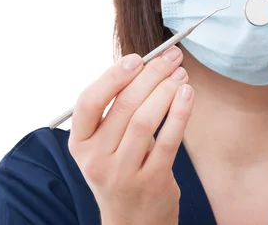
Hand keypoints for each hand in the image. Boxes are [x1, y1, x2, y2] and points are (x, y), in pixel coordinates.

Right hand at [68, 47, 192, 224]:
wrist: (132, 221)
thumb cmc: (121, 170)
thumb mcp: (105, 144)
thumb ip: (117, 110)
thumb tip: (147, 66)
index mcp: (79, 143)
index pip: (88, 102)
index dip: (113, 76)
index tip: (137, 58)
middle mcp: (96, 159)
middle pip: (124, 106)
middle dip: (151, 75)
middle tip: (171, 59)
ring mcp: (123, 172)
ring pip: (145, 120)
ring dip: (166, 90)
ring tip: (181, 74)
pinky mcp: (152, 181)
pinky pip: (169, 139)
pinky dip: (179, 112)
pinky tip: (187, 94)